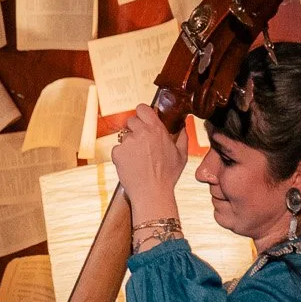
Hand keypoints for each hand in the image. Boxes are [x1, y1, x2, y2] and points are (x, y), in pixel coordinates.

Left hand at [110, 105, 185, 221]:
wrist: (152, 193)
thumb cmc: (167, 176)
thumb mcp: (181, 156)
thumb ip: (182, 137)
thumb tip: (183, 127)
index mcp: (157, 130)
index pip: (142, 108)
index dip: (142, 113)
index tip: (143, 119)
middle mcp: (141, 133)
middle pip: (131, 120)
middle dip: (135, 129)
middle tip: (141, 143)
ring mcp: (128, 142)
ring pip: (124, 136)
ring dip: (129, 144)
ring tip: (138, 158)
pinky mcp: (118, 152)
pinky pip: (117, 149)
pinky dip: (121, 156)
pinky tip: (131, 165)